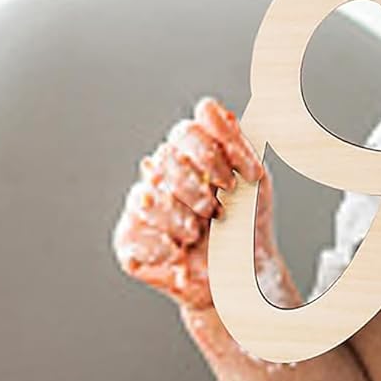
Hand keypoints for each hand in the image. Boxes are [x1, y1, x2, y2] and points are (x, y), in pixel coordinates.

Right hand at [112, 96, 284, 309]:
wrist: (241, 275)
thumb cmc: (247, 224)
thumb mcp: (253, 178)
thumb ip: (233, 137)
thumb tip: (208, 105)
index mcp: (190, 154)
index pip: (187, 131)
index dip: (213, 153)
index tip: (238, 178)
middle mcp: (160, 174)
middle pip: (166, 159)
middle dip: (200, 190)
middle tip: (217, 211)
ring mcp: (141, 206)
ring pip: (149, 197)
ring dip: (184, 221)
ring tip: (199, 234)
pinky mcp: (128, 240)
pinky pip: (136, 232)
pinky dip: (165, 245)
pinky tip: (179, 252)